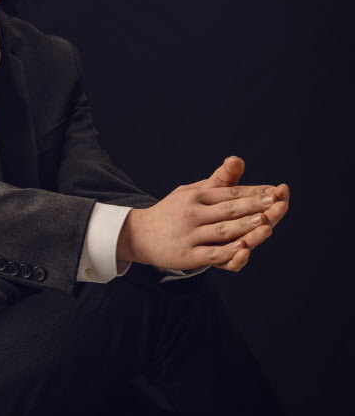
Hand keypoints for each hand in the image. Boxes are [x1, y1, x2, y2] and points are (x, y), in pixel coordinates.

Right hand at [117, 156, 288, 271]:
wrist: (139, 234)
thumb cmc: (173, 211)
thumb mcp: (192, 191)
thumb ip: (218, 181)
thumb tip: (237, 160)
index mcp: (197, 195)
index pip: (230, 192)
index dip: (253, 192)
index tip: (276, 191)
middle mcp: (193, 212)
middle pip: (228, 209)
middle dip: (254, 205)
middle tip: (277, 201)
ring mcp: (190, 234)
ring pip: (222, 231)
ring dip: (244, 226)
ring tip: (264, 222)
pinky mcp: (187, 255)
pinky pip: (211, 254)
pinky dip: (228, 252)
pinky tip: (243, 249)